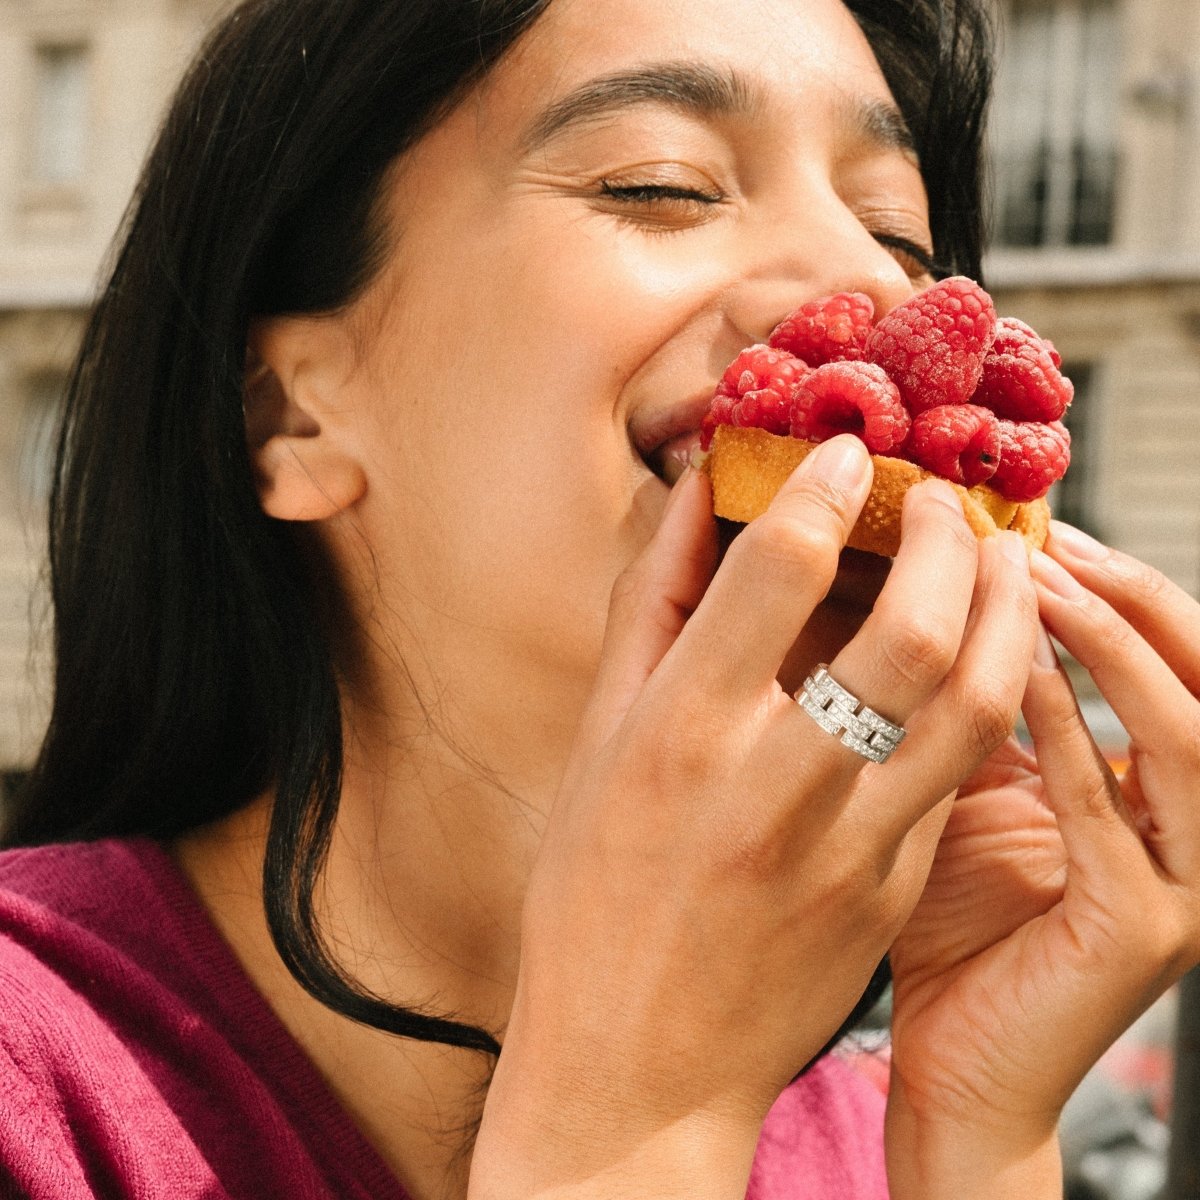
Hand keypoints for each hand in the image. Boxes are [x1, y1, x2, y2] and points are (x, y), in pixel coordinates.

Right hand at [470, 437, 1037, 1197]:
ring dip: (1002, 608)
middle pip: (909, 630)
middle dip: (942, 536)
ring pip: (974, 701)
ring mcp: (849, 848)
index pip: (776, 570)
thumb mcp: (598, 745)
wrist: (639, 1067)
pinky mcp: (895, 890)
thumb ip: (650, 612)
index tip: (844, 452)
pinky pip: (959, 770)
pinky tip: (974, 651)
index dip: (821, 486)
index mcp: (677, 737)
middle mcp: (771, 787)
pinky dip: (983, 690)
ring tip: (994, 557)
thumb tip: (695, 501)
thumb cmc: (594, 900)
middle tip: (941, 497)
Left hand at [886, 521, 1199, 1196]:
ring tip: (1038, 582)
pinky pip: (1113, 813)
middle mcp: (1187, 831)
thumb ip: (975, 709)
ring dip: (1112, 648)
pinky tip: (1012, 675)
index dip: (1119, 591)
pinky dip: (1068, 733)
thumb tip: (934, 600)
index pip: (1172, 664)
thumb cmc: (945, 917)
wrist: (949, 1057)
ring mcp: (1182, 884)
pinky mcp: (1142, 930)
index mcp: (1151, 793)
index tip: (1038, 530)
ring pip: (1186, 735)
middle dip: (1132, 599)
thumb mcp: (967, 787)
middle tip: (1049, 540)